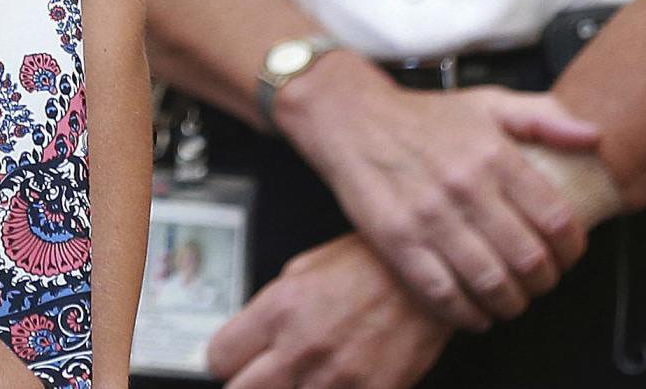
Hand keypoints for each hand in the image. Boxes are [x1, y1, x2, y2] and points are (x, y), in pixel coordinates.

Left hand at [208, 234, 451, 388]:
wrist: (426, 280)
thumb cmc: (366, 268)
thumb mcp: (301, 271)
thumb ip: (270, 312)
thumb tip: (249, 341)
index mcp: (278, 310)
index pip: (220, 358)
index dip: (225, 362)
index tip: (234, 362)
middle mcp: (301, 347)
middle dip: (248, 386)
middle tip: (263, 376)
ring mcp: (336, 377)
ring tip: (306, 374)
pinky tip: (336, 381)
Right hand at [276, 54, 597, 327]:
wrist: (349, 118)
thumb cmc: (422, 117)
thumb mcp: (487, 102)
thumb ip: (544, 118)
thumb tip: (593, 138)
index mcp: (494, 155)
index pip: (556, 220)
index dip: (572, 249)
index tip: (567, 255)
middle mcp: (465, 186)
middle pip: (529, 259)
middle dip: (545, 282)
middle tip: (540, 282)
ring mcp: (429, 216)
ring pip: (490, 283)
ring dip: (510, 303)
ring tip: (510, 299)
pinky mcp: (396, 240)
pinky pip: (442, 294)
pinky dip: (467, 314)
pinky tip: (474, 311)